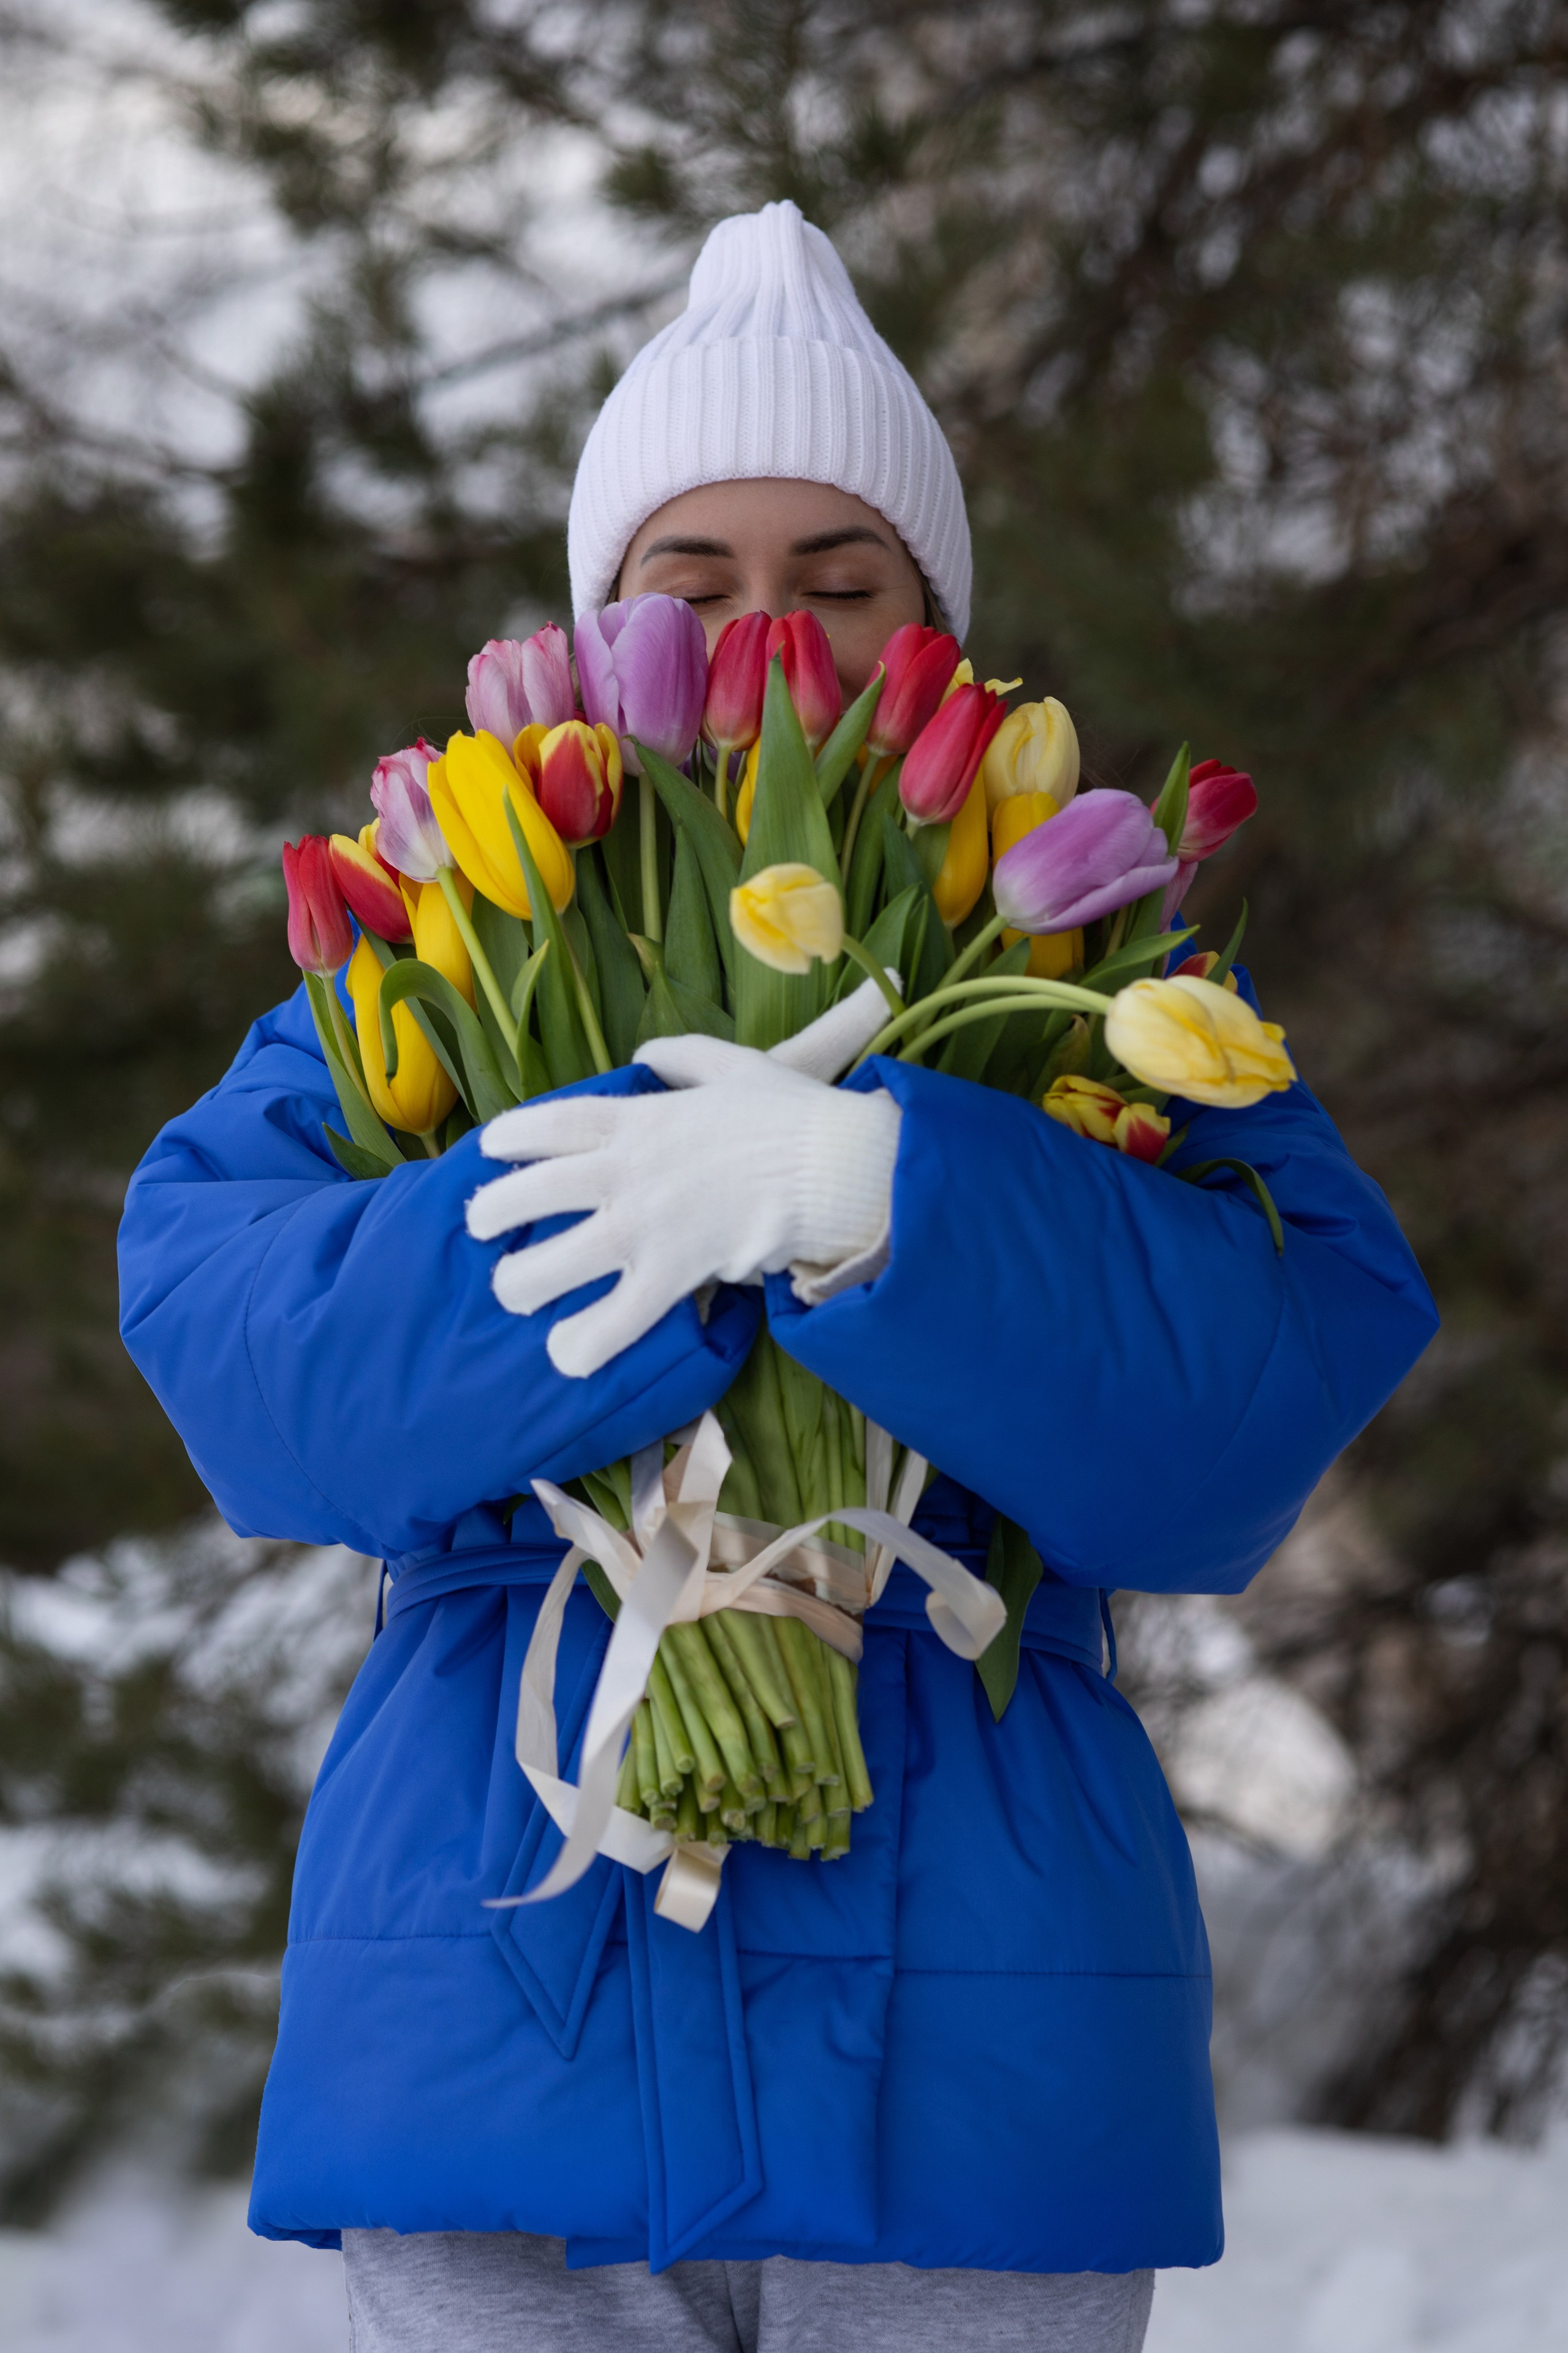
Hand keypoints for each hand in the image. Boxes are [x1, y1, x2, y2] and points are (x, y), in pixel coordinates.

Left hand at [466, 1032, 900, 1378]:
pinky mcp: (671, 1274)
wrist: (834, 1165)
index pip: (554, 1124)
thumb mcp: (735, 1066)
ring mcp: (642, 1225)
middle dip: (491, 1212)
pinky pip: (614, 1320)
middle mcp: (625, 1171)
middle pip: (531, 1192)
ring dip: (521, 1282)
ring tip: (510, 1294)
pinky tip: (567, 1356)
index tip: (489, 1149)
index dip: (511, 1137)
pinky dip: (586, 1342)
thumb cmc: (793, 1115)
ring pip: (552, 1263)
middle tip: (479, 1228)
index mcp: (639, 1119)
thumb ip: (684, 1058)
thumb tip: (647, 1054)